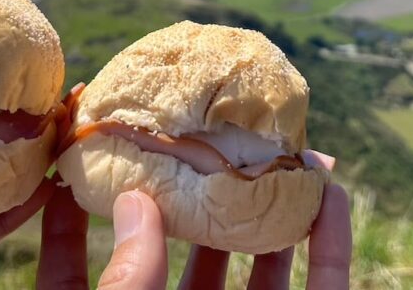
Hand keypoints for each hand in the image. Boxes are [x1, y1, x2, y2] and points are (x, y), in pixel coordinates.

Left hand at [37, 179, 351, 289]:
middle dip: (200, 195)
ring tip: (283, 153)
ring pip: (259, 273)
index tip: (85, 153)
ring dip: (275, 212)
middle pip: (188, 256)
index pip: (81, 270)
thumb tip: (135, 201)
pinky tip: (334, 199)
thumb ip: (125, 284)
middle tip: (206, 138)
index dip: (78, 212)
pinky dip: (332, 250)